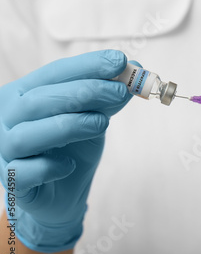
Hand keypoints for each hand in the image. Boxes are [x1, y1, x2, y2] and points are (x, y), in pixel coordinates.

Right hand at [0, 50, 131, 252]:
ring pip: (27, 134)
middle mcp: (7, 118)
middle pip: (38, 100)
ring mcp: (5, 150)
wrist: (63, 193)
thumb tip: (135, 70)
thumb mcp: (94, 118)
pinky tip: (70, 165)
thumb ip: (108, 97)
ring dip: (70, 125)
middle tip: (121, 91)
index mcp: (24, 94)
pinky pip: (24, 172)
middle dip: (85, 91)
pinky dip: (50, 167)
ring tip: (103, 124)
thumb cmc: (73, 149)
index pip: (53, 73)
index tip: (120, 60)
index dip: (87, 65)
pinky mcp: (13, 181)